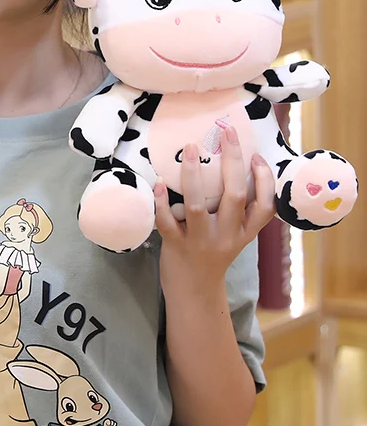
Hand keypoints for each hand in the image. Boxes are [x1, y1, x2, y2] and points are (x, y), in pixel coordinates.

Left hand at [155, 126, 274, 294]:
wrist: (193, 293)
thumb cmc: (212, 255)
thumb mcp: (234, 236)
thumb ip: (236, 211)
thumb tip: (232, 165)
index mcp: (245, 233)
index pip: (265, 207)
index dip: (265, 181)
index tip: (257, 155)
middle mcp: (227, 236)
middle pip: (234, 196)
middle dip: (232, 161)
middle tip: (226, 132)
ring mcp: (201, 241)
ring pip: (198, 206)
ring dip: (193, 175)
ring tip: (189, 149)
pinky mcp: (176, 246)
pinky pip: (167, 222)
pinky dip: (162, 201)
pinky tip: (159, 183)